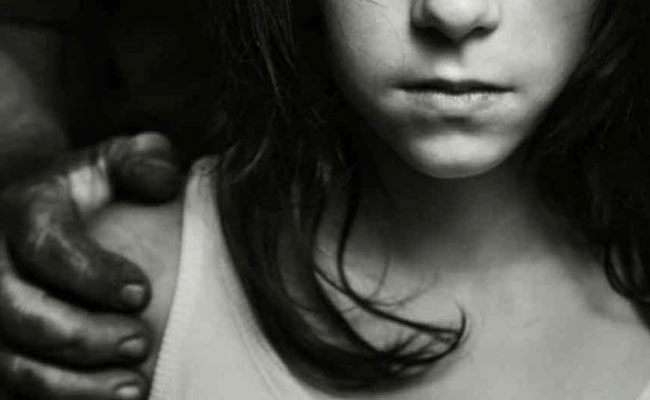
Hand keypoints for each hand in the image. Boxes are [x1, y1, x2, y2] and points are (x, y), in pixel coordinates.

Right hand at [0, 132, 181, 399]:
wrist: (53, 215)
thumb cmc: (97, 190)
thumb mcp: (118, 161)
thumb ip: (143, 161)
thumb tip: (166, 181)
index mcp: (24, 210)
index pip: (46, 245)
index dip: (90, 273)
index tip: (143, 292)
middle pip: (19, 313)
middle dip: (82, 336)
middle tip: (141, 344)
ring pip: (10, 364)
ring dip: (73, 386)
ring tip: (136, 388)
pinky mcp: (0, 347)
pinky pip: (12, 390)